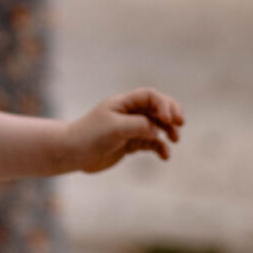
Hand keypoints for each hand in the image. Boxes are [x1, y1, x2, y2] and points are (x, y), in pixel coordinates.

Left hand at [66, 88, 184, 172]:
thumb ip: (138, 126)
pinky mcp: (129, 143)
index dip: (163, 104)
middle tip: (180, 123)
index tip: (169, 118)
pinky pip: (151, 142)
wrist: (72, 153)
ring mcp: (130, 128)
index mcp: (123, 103)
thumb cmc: (90, 136)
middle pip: (157, 107)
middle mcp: (128, 113)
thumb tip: (158, 129)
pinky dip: (160, 147)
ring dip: (168, 130)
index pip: (150, 96)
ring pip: (156, 125)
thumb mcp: (115, 128)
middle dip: (171, 113)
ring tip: (175, 139)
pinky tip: (164, 156)